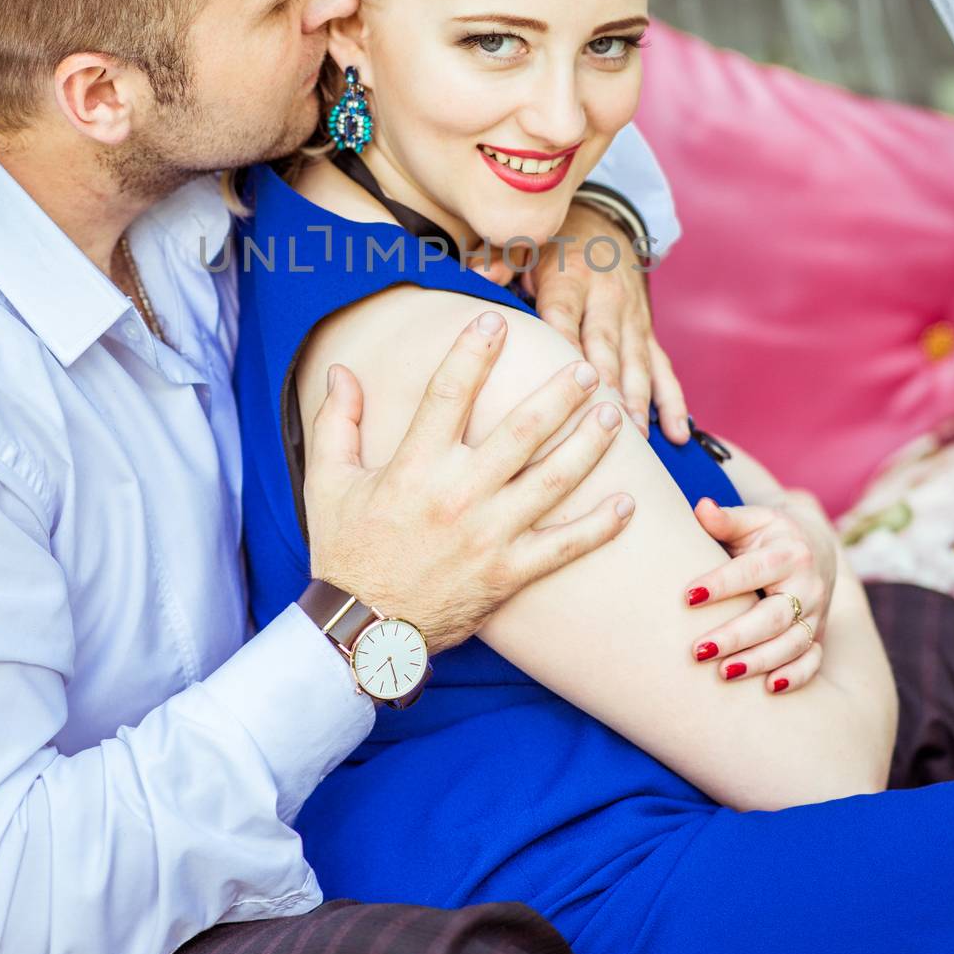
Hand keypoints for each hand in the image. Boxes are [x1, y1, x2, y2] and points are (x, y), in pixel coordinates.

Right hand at [304, 310, 634, 651]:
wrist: (362, 633)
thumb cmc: (345, 552)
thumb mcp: (326, 482)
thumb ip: (336, 422)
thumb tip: (340, 370)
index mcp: (413, 468)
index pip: (448, 394)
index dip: (473, 353)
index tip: (495, 320)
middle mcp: (457, 496)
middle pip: (521, 431)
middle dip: (560, 393)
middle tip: (586, 366)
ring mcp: (488, 536)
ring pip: (553, 481)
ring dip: (588, 445)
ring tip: (614, 415)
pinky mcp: (508, 574)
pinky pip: (563, 547)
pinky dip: (598, 527)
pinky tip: (627, 503)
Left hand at [469, 203, 689, 445]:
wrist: (603, 223)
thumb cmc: (553, 246)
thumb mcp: (525, 245)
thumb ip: (500, 261)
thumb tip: (477, 276)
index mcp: (572, 278)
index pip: (564, 314)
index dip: (564, 342)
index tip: (562, 377)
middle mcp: (607, 298)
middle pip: (605, 345)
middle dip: (606, 383)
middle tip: (603, 422)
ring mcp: (632, 318)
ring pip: (637, 362)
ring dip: (638, 400)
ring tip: (634, 437)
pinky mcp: (647, 333)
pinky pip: (663, 368)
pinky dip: (672, 401)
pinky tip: (676, 433)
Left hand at [685, 490, 839, 693]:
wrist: (814, 547)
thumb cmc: (769, 534)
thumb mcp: (753, 520)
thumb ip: (726, 519)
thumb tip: (702, 507)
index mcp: (790, 553)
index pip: (753, 570)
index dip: (722, 584)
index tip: (688, 595)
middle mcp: (808, 586)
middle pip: (773, 616)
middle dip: (736, 636)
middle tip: (697, 650)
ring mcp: (816, 613)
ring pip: (791, 644)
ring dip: (758, 661)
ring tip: (722, 673)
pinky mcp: (819, 635)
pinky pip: (813, 661)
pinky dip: (795, 677)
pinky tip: (769, 688)